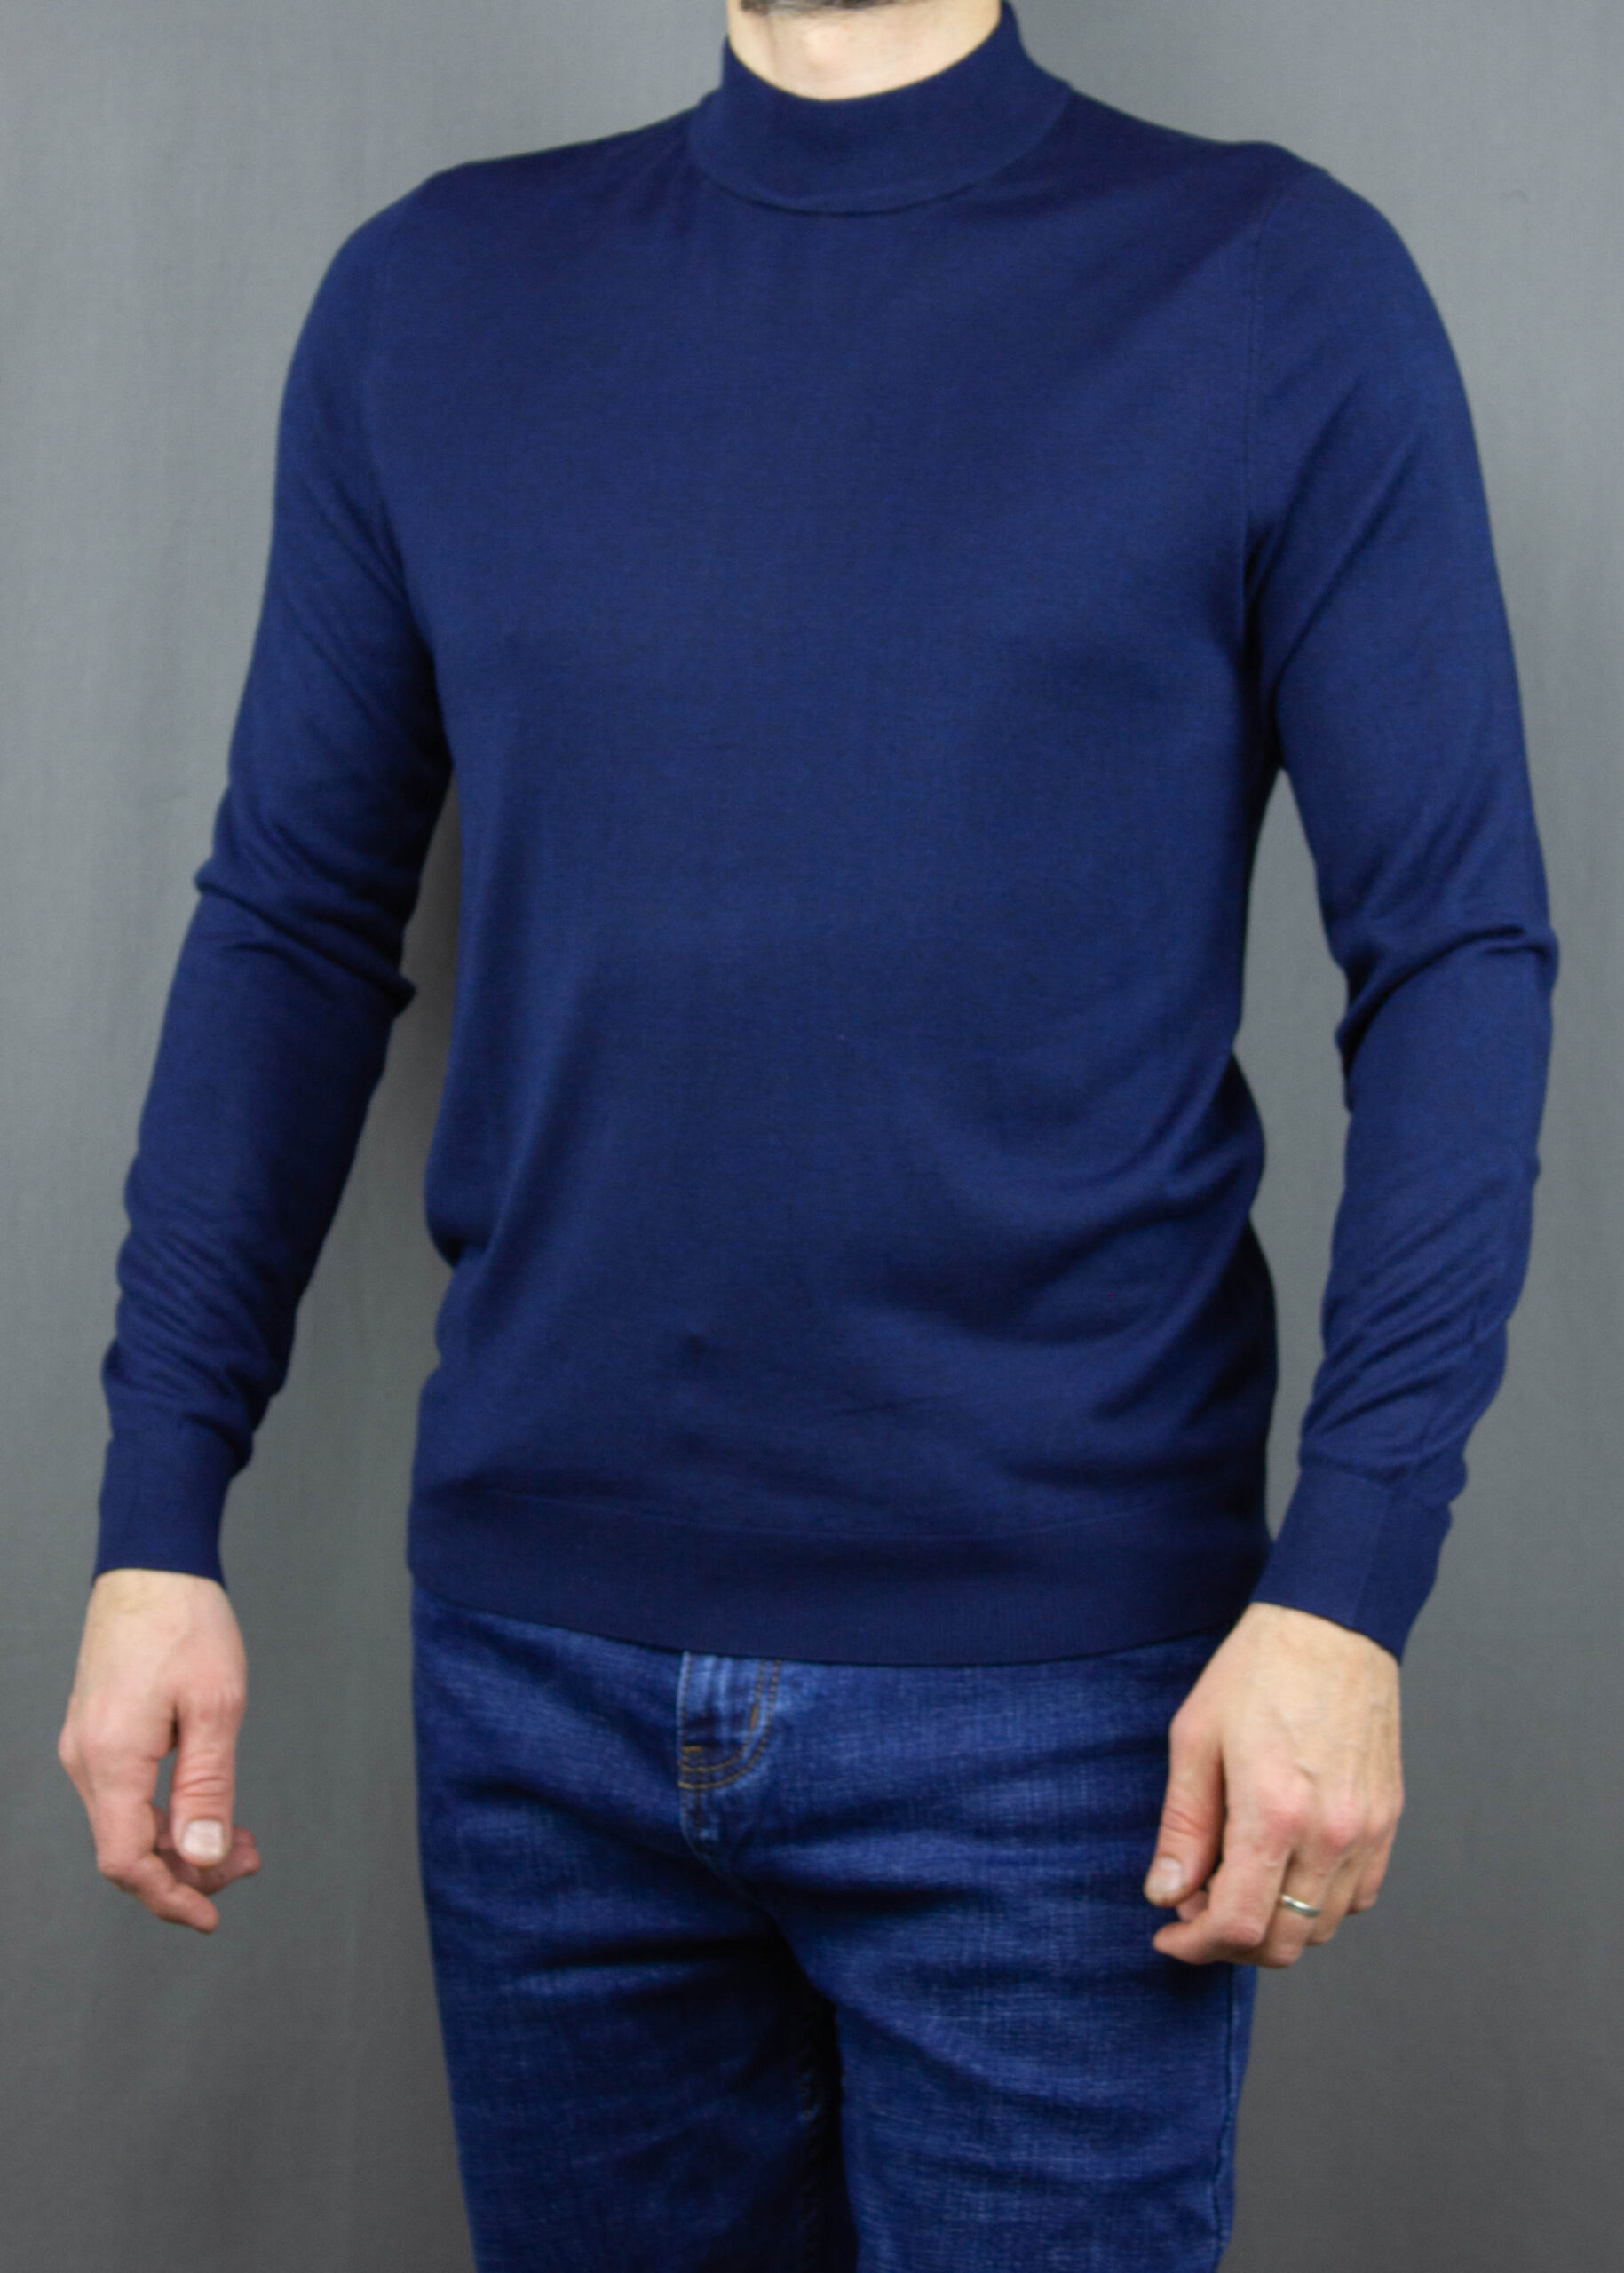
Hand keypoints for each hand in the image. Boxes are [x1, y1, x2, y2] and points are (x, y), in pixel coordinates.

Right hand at [58, 1568, 260, 1932]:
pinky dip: (166, 1811)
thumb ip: (207, 1786)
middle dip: (188, 1870)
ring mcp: (88, 1745)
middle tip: (251, 1859)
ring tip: (243, 1838)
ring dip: (181, 1841)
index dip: (169, 1898)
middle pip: (127, 1850)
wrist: (151, 1564)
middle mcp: (87, 1760)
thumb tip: (201, 1856)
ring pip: (127, 1824)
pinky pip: (126, 1794)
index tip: (213, 1917)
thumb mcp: (215, 1706)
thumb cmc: (187, 1624)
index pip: (126, 1861)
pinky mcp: (99, 1731)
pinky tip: (208, 1805)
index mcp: (111, 1759)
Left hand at [1142, 1600, 1401, 1966]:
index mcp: (1274, 1813)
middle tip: (1195, 1907)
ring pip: (1323, 1927)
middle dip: (1230, 1942)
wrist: (1331, 1625)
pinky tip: (1284, 1868)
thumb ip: (1183, 1827)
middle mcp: (1330, 1834)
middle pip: (1284, 1941)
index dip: (1197, 1945)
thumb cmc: (1257, 1672)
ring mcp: (1367, 1831)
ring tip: (1236, 1881)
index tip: (1169, 1933)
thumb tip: (1166, 1893)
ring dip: (1274, 1924)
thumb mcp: (1196, 1740)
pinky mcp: (1387, 1820)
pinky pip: (1358, 1896)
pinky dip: (1318, 1903)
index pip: (1239, 1925)